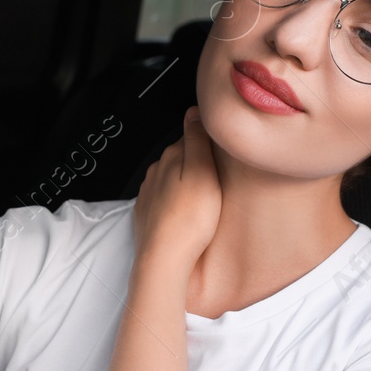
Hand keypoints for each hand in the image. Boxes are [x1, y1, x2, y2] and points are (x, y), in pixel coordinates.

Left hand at [132, 107, 220, 273]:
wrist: (164, 259)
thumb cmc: (188, 220)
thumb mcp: (203, 171)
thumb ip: (197, 140)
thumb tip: (195, 111)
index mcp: (170, 157)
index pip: (191, 136)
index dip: (209, 142)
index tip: (222, 150)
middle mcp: (155, 172)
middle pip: (181, 157)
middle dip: (197, 162)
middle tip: (218, 174)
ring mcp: (149, 194)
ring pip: (172, 179)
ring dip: (186, 183)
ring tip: (206, 195)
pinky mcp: (148, 214)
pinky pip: (165, 200)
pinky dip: (176, 201)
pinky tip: (188, 212)